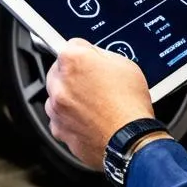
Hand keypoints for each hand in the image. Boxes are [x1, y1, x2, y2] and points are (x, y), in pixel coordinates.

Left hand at [45, 39, 155, 168]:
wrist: (130, 140)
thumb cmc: (130, 105)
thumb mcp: (125, 65)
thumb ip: (101, 55)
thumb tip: (92, 55)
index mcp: (74, 60)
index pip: (71, 46)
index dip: (85, 53)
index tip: (89, 59)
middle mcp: (60, 83)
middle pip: (59, 71)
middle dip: (73, 75)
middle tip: (94, 83)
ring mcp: (56, 108)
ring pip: (56, 96)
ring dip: (69, 97)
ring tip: (93, 104)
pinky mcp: (58, 129)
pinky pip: (59, 119)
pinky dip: (70, 119)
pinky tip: (89, 119)